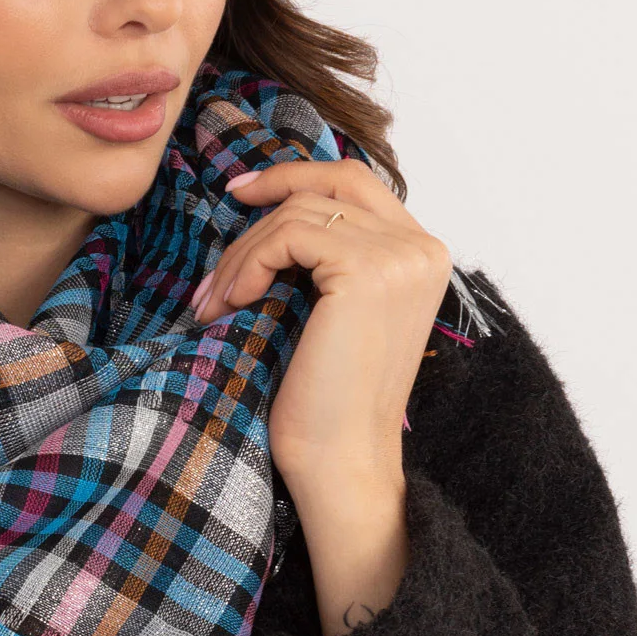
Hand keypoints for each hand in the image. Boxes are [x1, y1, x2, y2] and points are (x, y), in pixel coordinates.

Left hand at [191, 157, 451, 498]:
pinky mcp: (367, 270)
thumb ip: (324, 256)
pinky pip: (289, 235)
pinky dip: (250, 262)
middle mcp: (422, 247)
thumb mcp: (329, 310)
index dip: (295, 176)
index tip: (241, 193)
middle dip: (261, 208)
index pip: (355, 181)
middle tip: (216, 254)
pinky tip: (233, 301)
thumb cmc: (326, 400)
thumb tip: (264, 203)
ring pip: (299, 212)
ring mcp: (400, 256)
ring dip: (244, 253)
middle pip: (327, 185)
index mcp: (421, 254)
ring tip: (215, 302)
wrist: (340, 459)